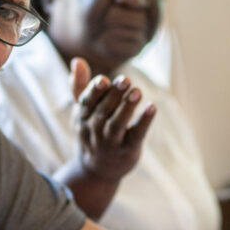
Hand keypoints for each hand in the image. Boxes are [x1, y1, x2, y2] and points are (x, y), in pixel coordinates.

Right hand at [69, 58, 156, 182]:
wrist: (97, 170)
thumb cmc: (92, 130)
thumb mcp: (82, 110)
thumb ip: (80, 85)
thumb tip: (77, 60)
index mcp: (82, 117)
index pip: (86, 102)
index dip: (94, 92)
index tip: (103, 80)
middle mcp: (95, 130)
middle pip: (103, 111)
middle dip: (114, 95)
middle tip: (126, 79)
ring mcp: (110, 142)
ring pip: (117, 125)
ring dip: (127, 108)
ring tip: (138, 92)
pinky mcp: (128, 150)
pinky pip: (136, 135)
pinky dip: (144, 122)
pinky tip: (153, 107)